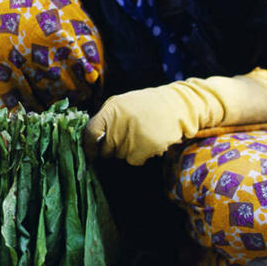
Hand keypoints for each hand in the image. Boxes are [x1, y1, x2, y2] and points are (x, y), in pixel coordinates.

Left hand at [83, 69, 266, 165]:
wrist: (179, 105)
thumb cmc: (147, 106)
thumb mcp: (123, 104)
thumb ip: (106, 120)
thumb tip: (89, 142)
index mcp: (112, 109)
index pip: (90, 132)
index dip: (87, 146)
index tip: (89, 154)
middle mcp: (120, 121)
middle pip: (105, 149)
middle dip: (111, 149)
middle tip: (126, 137)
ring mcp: (134, 134)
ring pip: (120, 156)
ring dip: (128, 152)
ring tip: (141, 135)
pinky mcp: (147, 145)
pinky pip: (134, 160)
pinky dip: (140, 156)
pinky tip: (149, 142)